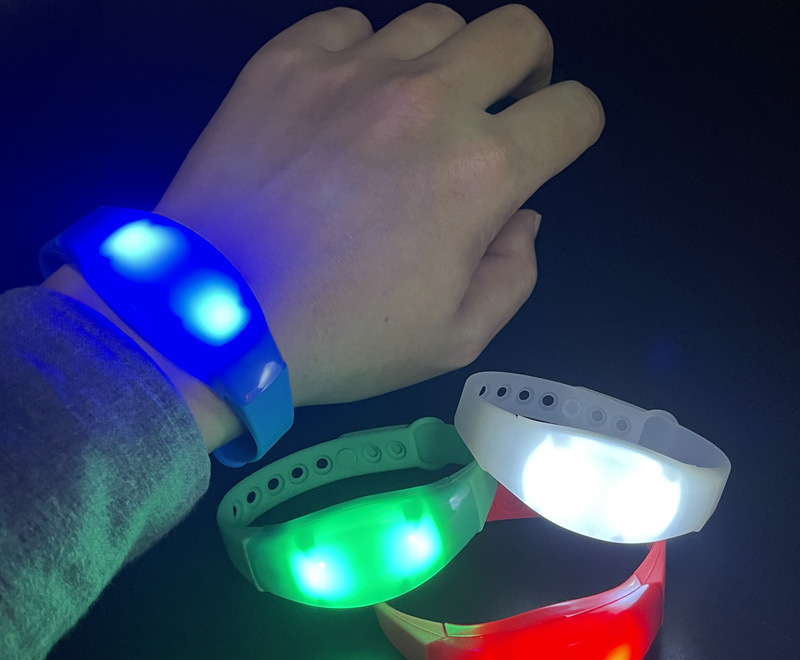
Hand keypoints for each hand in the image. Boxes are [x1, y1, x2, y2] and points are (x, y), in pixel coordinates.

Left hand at [154, 3, 604, 407]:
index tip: (550, 148)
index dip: (575, 129)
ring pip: (435, 21)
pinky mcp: (285, 62)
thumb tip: (522, 218)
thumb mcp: (453, 339)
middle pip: (517, 32)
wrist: (215, 320)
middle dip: (528, 68)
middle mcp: (428, 101)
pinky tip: (345, 101)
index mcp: (482, 171)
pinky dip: (363, 55)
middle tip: (498, 108)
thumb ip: (512, 275)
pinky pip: (348, 25)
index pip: (573, 112)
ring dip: (446, 62)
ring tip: (415, 110)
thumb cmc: (341, 340)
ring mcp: (351, 71)